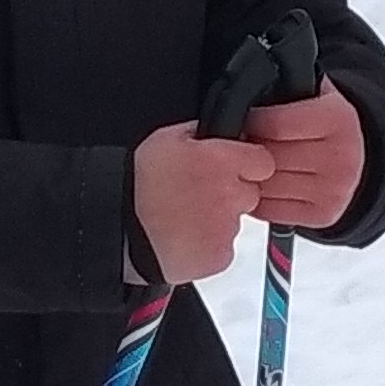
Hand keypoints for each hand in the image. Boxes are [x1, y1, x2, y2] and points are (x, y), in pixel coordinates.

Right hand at [132, 121, 271, 283]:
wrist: (120, 232)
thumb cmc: (137, 185)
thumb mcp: (166, 139)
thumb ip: (202, 133)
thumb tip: (221, 129)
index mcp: (221, 162)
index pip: (264, 162)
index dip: (249, 164)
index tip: (235, 167)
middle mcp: (230, 196)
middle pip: (250, 193)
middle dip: (232, 192)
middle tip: (200, 194)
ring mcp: (227, 229)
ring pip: (235, 222)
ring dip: (217, 219)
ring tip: (183, 216)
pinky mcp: (219, 256)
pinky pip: (223, 247)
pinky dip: (209, 244)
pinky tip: (184, 235)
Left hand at [245, 84, 366, 231]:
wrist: (357, 155)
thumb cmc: (323, 122)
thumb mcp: (314, 92)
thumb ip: (287, 86)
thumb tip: (247, 84)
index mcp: (338, 118)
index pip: (275, 125)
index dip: (252, 122)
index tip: (246, 122)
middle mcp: (342, 156)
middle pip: (270, 158)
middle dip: (249, 151)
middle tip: (241, 145)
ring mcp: (335, 189)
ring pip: (267, 186)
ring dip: (250, 177)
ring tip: (251, 165)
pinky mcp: (325, 214)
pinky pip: (271, 210)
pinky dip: (258, 199)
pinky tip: (261, 184)